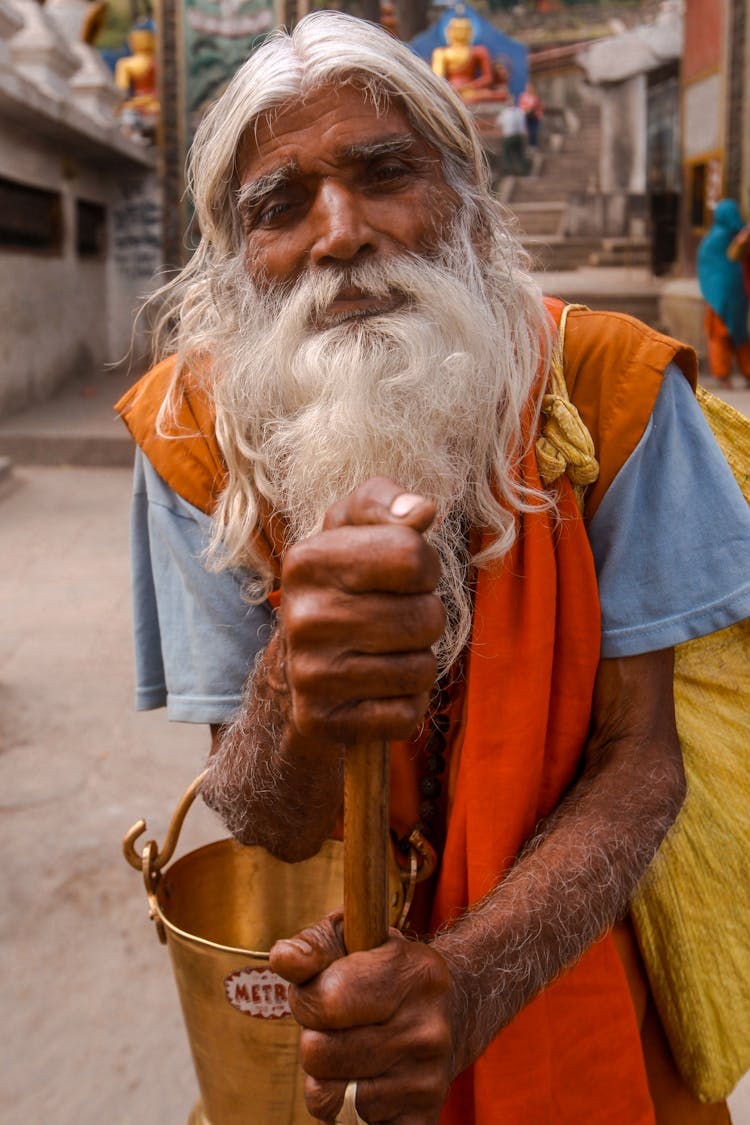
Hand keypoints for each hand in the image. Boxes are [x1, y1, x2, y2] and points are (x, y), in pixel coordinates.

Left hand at [270, 914, 453, 1124]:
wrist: (450, 1010)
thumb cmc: (383, 969)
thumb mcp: (353, 940)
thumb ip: (314, 946)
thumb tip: (284, 958)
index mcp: (415, 973)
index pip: (328, 1000)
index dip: (306, 998)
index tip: (317, 990)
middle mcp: (427, 1028)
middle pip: (319, 1054)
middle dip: (312, 1038)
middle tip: (334, 1025)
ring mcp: (427, 1079)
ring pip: (328, 1099)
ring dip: (325, 1077)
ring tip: (346, 1052)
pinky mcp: (421, 1118)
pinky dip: (344, 1112)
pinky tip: (361, 1082)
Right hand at [280, 477, 444, 743]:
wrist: (298, 665)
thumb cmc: (344, 583)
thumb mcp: (354, 527)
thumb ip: (385, 501)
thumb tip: (422, 510)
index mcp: (307, 560)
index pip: (413, 556)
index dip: (424, 567)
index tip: (401, 576)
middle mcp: (302, 616)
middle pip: (427, 617)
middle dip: (424, 616)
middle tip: (393, 618)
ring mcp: (309, 674)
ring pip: (421, 669)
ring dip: (417, 660)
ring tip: (384, 651)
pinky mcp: (321, 721)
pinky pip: (407, 714)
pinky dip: (405, 702)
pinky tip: (377, 687)